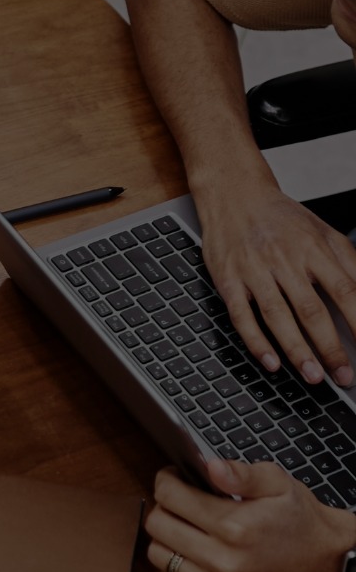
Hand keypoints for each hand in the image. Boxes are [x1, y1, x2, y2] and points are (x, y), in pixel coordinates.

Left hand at [144, 456, 355, 571]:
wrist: (321, 564)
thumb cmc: (296, 520)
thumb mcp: (277, 483)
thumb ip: (241, 473)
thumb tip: (210, 466)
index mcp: (235, 526)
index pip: (170, 497)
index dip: (167, 480)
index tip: (174, 477)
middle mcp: (224, 562)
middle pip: (157, 526)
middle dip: (163, 506)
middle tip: (179, 501)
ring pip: (158, 556)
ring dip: (165, 537)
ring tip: (186, 527)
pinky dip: (173, 566)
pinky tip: (193, 553)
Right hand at [196, 181, 355, 387]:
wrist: (235, 194)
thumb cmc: (280, 218)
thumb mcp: (323, 232)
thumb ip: (347, 263)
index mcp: (313, 248)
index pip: (345, 291)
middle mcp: (284, 259)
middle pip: (312, 310)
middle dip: (330, 348)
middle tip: (343, 375)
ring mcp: (254, 271)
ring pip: (278, 317)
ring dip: (296, 351)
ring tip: (312, 376)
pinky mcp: (228, 280)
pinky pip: (242, 316)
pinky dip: (256, 342)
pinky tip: (270, 361)